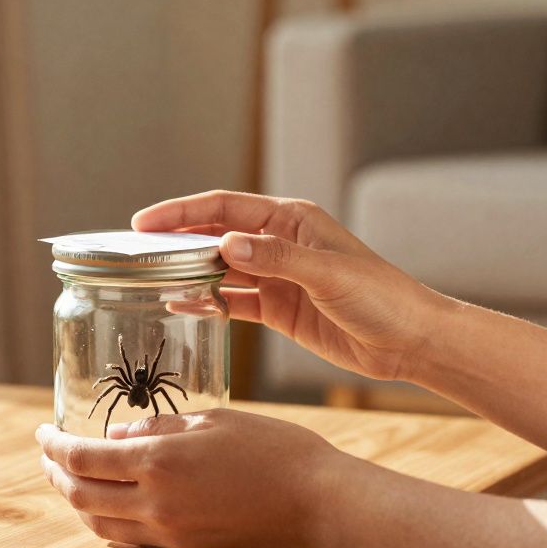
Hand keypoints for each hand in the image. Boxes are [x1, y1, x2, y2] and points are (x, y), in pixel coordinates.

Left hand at [36, 410, 342, 547]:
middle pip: (80, 497)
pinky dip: (109, 521)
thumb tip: (119, 436)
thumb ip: (161, 425)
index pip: (82, 458)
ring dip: (78, 503)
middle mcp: (156, 503)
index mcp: (160, 460)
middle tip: (47, 456)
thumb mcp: (214, 420)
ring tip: (72, 480)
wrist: (322, 504)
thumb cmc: (276, 450)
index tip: (41, 431)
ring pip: (101, 526)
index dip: (53, 445)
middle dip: (55, 475)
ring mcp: (171, 534)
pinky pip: (132, 539)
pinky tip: (113, 504)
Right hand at [134, 190, 448, 380]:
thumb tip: (226, 244)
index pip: (223, 207)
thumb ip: (276, 260)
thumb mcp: (328, 275)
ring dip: (188, 273)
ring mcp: (277, 277)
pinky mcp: (278, 309)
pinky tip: (182, 305)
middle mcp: (278, 243)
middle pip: (215, 234)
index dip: (181, 212)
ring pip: (220, 269)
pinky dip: (206, 303)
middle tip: (136, 252)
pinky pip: (232, 301)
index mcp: (290, 220)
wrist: (410, 341)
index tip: (144, 222)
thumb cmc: (382, 297)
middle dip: (176, 240)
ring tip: (150, 279)